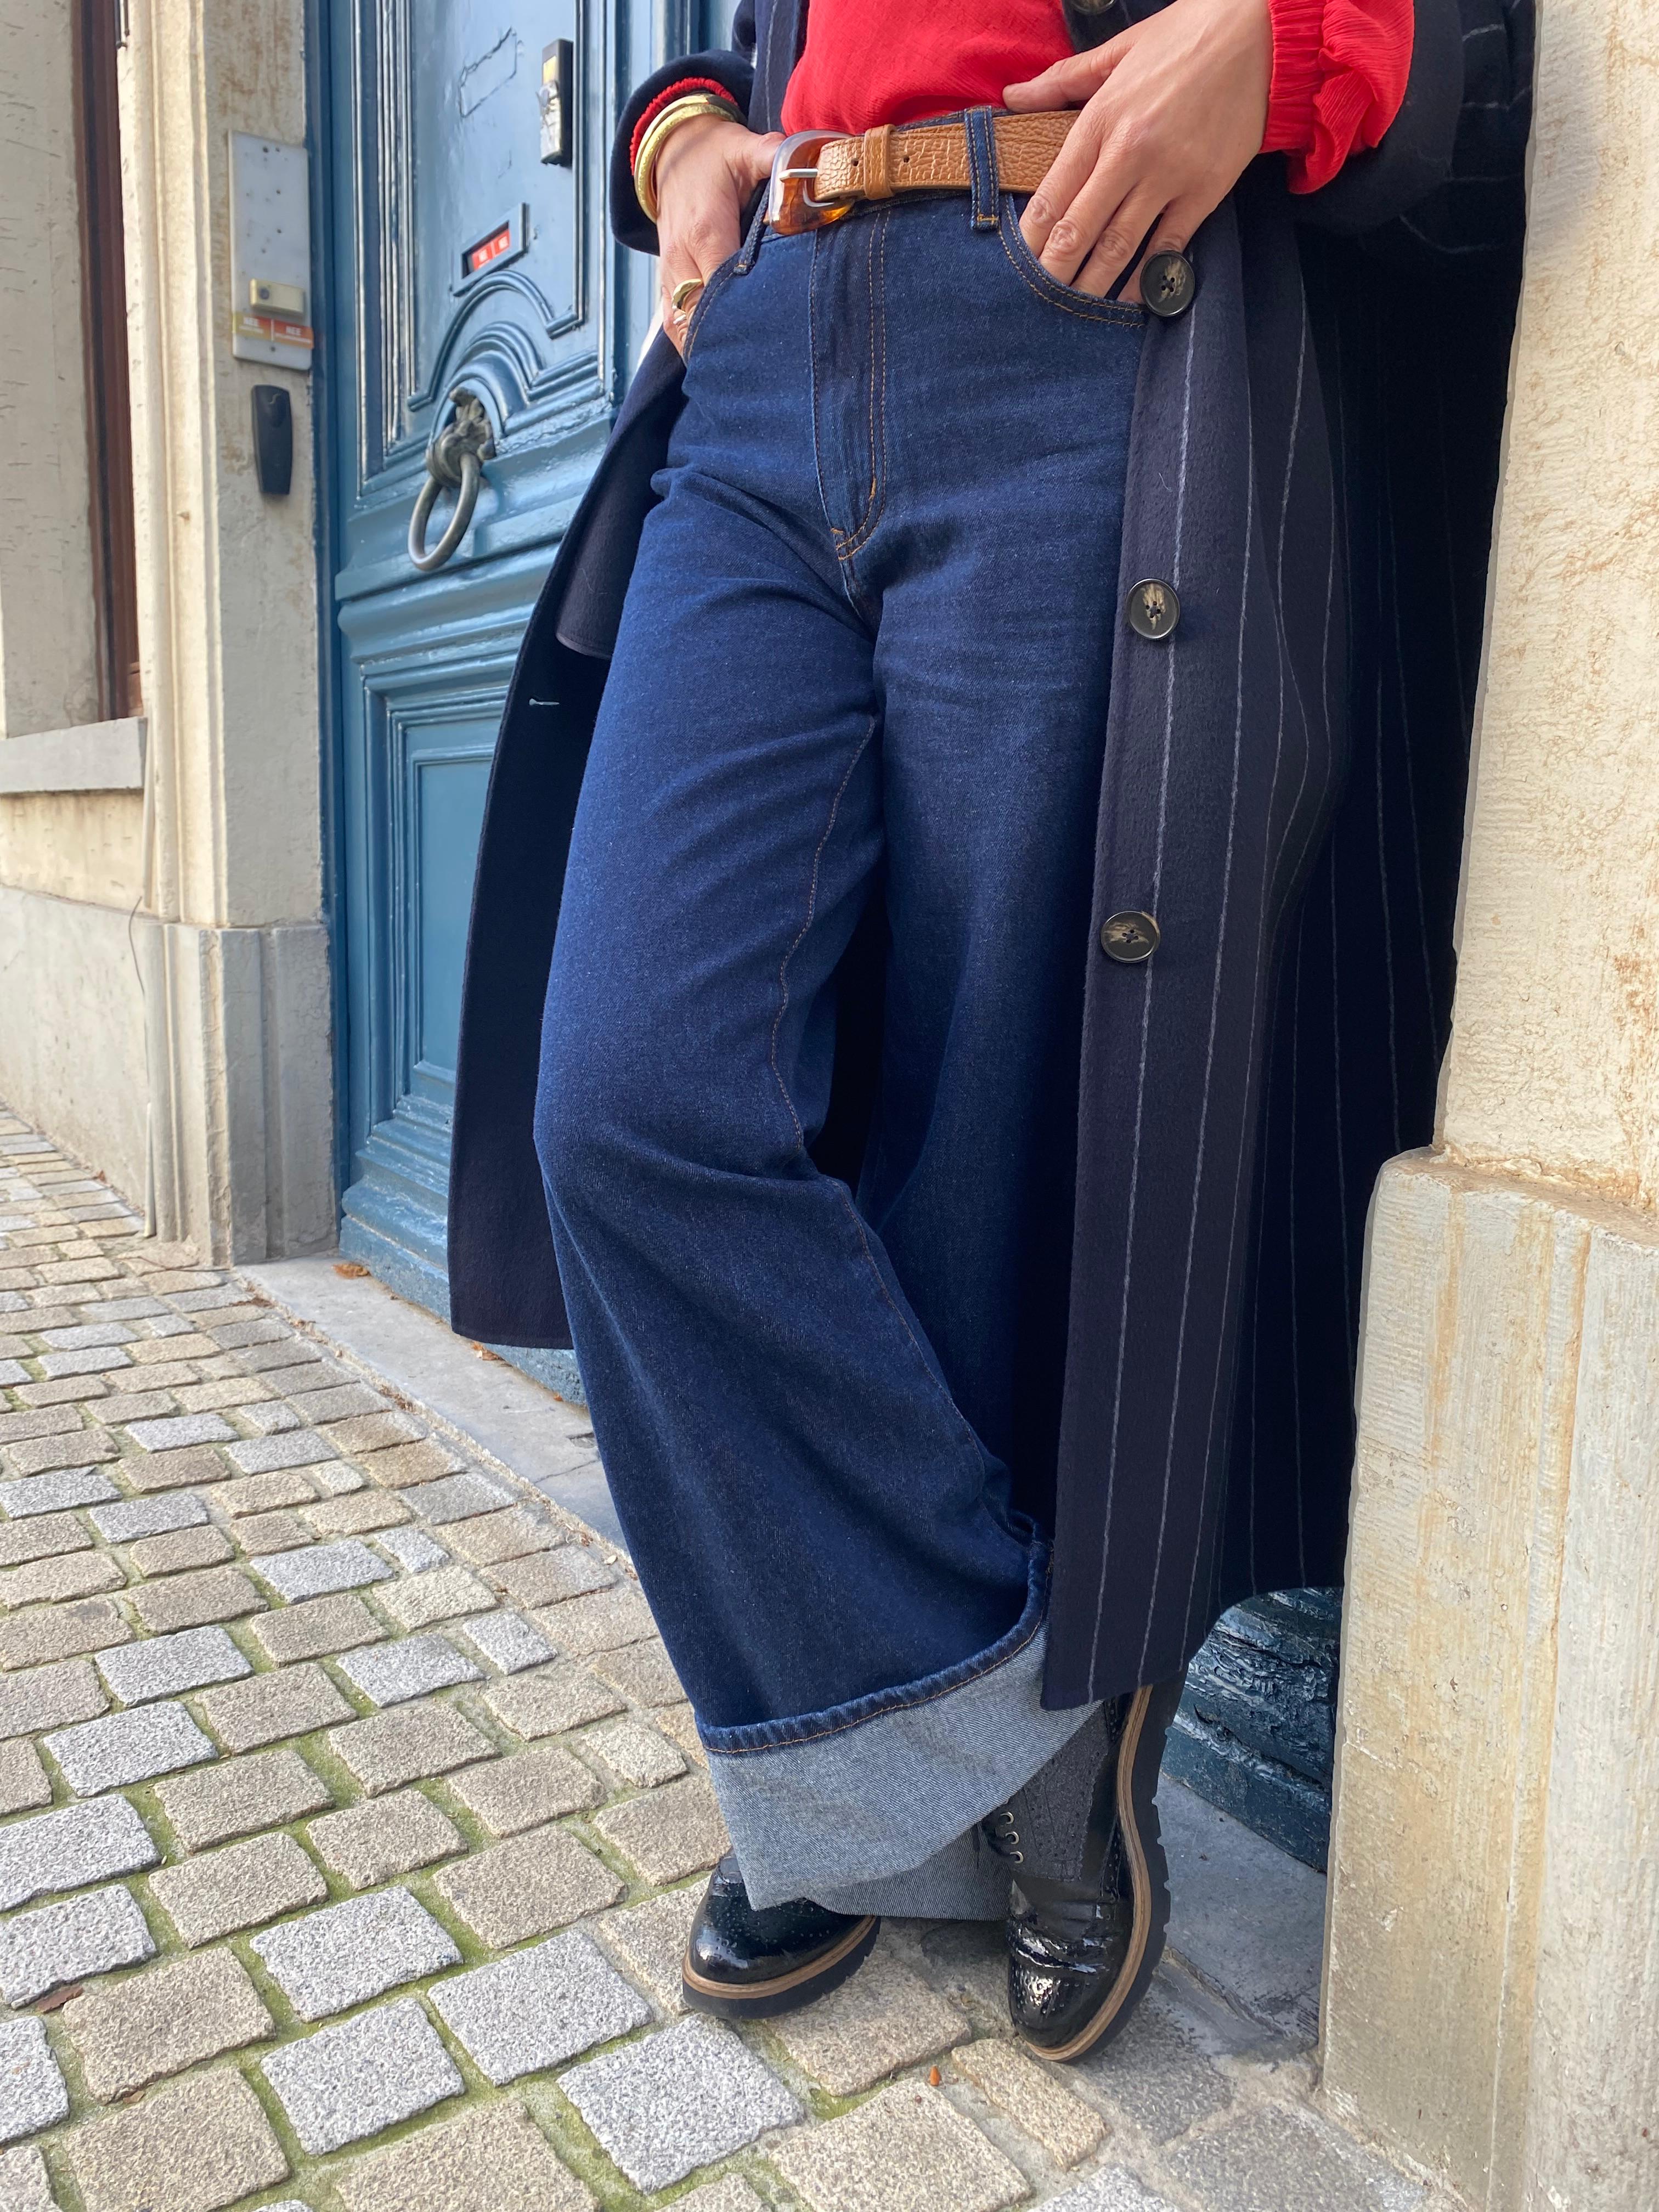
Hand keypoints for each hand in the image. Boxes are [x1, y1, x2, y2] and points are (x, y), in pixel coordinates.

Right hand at [653, 115, 781, 353]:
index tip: (772, 335)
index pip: (721, 284)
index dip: (743, 312)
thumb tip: (815, 171)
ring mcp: (669, 273)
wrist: (672, 151)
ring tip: (741, 376)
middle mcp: (681, 257)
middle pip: (700, 315)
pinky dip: (691, 345)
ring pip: (681, 327)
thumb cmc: (714, 155)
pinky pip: (672, 324)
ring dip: (706, 349)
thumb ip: (778, 159)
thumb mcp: (746, 148)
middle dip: (728, 340)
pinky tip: (715, 363)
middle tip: (765, 367)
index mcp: (704, 230)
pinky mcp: (665, 283)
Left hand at [1004, 0, 1272, 302]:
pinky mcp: (1205, 192)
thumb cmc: (1188, 36)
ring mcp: (1169, 176)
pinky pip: (1168, 246)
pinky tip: (1130, 300)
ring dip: (1094, 285)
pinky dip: (1147, 277)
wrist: (1263, 34)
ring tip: (1074, 312)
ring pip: (1119, 245)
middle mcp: (1131, 152)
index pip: (1054, 191)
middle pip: (1080, 228)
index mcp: (1103, 117)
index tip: (1018, 263)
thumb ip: (1063, 80)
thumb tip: (1013, 98)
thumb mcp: (1119, 49)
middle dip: (1055, 271)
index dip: (1031, 236)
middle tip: (1036, 303)